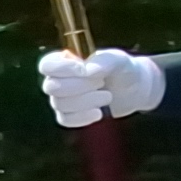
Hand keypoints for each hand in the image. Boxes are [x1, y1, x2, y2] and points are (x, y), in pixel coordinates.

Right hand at [37, 47, 163, 127]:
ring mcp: (61, 99)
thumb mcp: (119, 60)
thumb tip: (88, 70)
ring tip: (107, 96)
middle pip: (52, 87)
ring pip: (59, 104)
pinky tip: (99, 113)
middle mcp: (58, 80)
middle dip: (79, 86)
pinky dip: (82, 117)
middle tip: (101, 82)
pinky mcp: (69, 116)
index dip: (60, 69)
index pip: (47, 65)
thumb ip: (105, 61)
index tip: (82, 69)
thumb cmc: (122, 70)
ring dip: (85, 101)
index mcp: (65, 61)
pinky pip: (65, 120)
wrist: (133, 90)